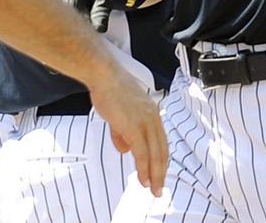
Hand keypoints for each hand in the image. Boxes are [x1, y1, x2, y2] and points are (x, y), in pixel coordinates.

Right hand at [88, 64, 167, 196]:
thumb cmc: (109, 89)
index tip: (159, 173)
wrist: (104, 76)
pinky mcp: (135, 127)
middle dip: (161, 172)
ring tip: (153, 189)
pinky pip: (142, 153)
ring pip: (155, 155)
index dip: (161, 159)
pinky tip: (143, 180)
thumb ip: (123, 132)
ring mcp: (145, 122)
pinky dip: (143, 168)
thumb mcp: (120, 112)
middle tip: (159, 188)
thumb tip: (124, 149)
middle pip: (162, 150)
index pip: (161, 141)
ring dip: (154, 174)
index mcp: (152, 112)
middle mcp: (153, 118)